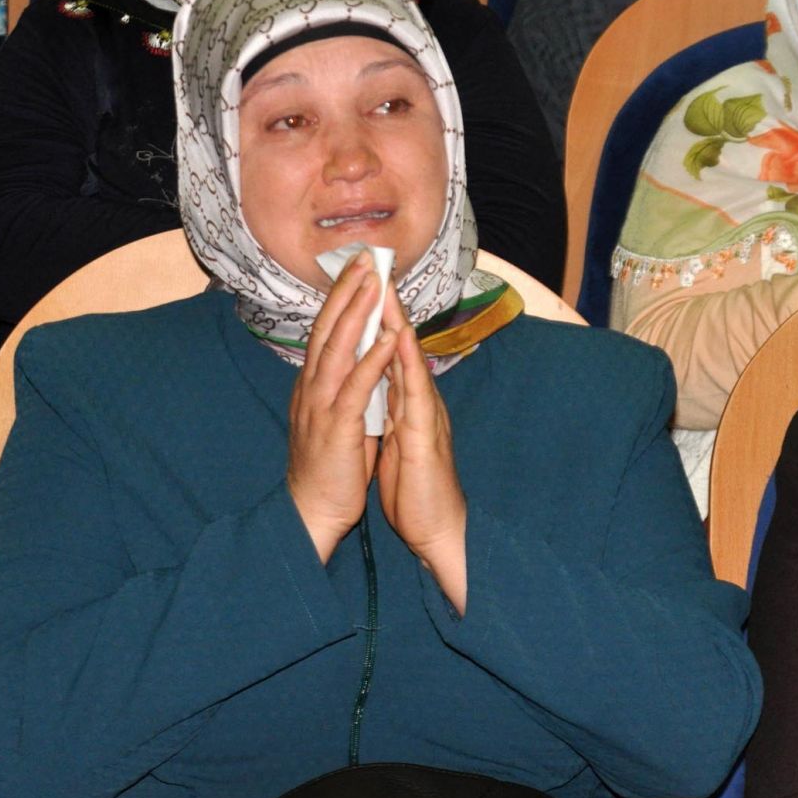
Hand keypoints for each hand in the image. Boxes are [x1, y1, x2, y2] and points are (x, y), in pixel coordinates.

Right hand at [288, 252, 397, 563]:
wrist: (312, 512)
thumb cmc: (330, 467)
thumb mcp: (338, 417)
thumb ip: (347, 387)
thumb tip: (362, 359)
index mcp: (313, 385)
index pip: (326, 331)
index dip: (341, 297)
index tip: (358, 267)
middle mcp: (312, 388)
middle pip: (328, 329)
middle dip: (348, 291)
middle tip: (366, 258)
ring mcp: (321, 406)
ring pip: (338, 349)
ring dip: (358, 314)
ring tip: (376, 284)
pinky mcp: (337, 427)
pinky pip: (356, 387)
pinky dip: (373, 359)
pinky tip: (389, 338)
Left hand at [377, 287, 467, 612]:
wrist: (436, 529)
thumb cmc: (414, 489)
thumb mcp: (395, 440)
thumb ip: (390, 410)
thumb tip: (378, 385)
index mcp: (406, 405)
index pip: (388, 354)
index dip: (377, 319)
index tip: (361, 286)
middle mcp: (419, 402)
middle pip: (400, 347)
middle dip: (387, 306)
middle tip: (374, 268)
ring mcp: (425, 415)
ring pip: (409, 360)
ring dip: (397, 323)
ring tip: (386, 289)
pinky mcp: (425, 435)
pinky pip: (414, 393)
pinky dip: (407, 363)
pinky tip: (399, 340)